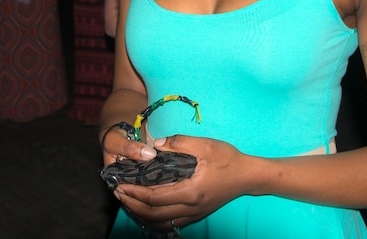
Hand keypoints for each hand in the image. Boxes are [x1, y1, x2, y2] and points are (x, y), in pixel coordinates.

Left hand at [107, 134, 243, 231]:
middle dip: (132, 204)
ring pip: (160, 223)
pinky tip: (146, 210)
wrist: (249, 176)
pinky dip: (154, 219)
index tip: (121, 184)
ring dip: (140, 214)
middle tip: (118, 193)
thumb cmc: (228, 159)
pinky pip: (170, 224)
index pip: (154, 198)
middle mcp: (190, 208)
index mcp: (190, 192)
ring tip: (128, 201)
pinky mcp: (197, 214)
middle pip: (153, 215)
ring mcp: (194, 214)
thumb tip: (157, 144)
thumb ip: (180, 143)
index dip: (135, 192)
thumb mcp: (205, 145)